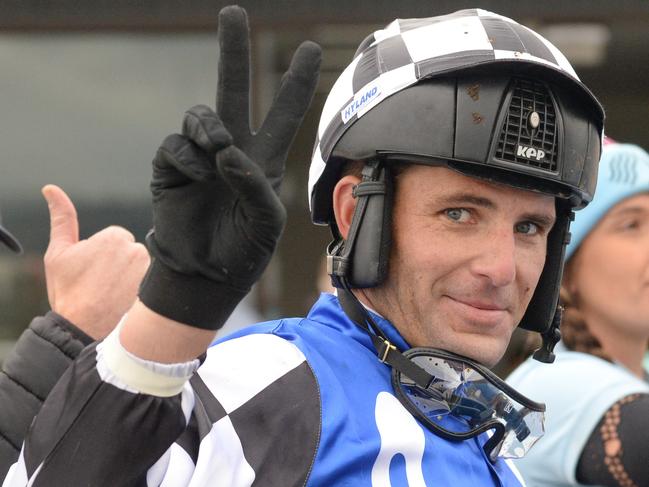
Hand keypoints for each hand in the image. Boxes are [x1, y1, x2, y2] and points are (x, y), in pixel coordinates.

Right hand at [43, 184, 149, 339]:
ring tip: (114, 294)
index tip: (92, 271)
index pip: (116, 238)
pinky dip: (142, 289)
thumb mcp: (58, 253)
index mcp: (115, 237)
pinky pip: (151, 282)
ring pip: (140, 267)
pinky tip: (128, 300)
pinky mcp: (156, 288)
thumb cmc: (68, 291)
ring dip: (131, 277)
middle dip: (118, 264)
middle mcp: (138, 249)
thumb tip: (51, 189)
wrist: (83, 328)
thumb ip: (61, 218)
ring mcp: (150, 271)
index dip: (102, 255)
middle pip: (130, 251)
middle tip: (101, 284)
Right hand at [138, 5, 320, 328]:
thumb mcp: (266, 222)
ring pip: (201, 116)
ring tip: (218, 150)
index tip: (309, 49)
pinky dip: (187, 160)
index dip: (294, 84)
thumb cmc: (243, 251)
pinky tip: (195, 179)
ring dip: (209, 128)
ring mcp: (199, 157)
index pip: (282, 115)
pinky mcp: (170, 168)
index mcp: (263, 160)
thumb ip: (254, 184)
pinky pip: (175, 146)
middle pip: (232, 91)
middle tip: (233, 12)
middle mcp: (231, 150)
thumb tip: (227, 150)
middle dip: (233, 51)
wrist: (204, 276)